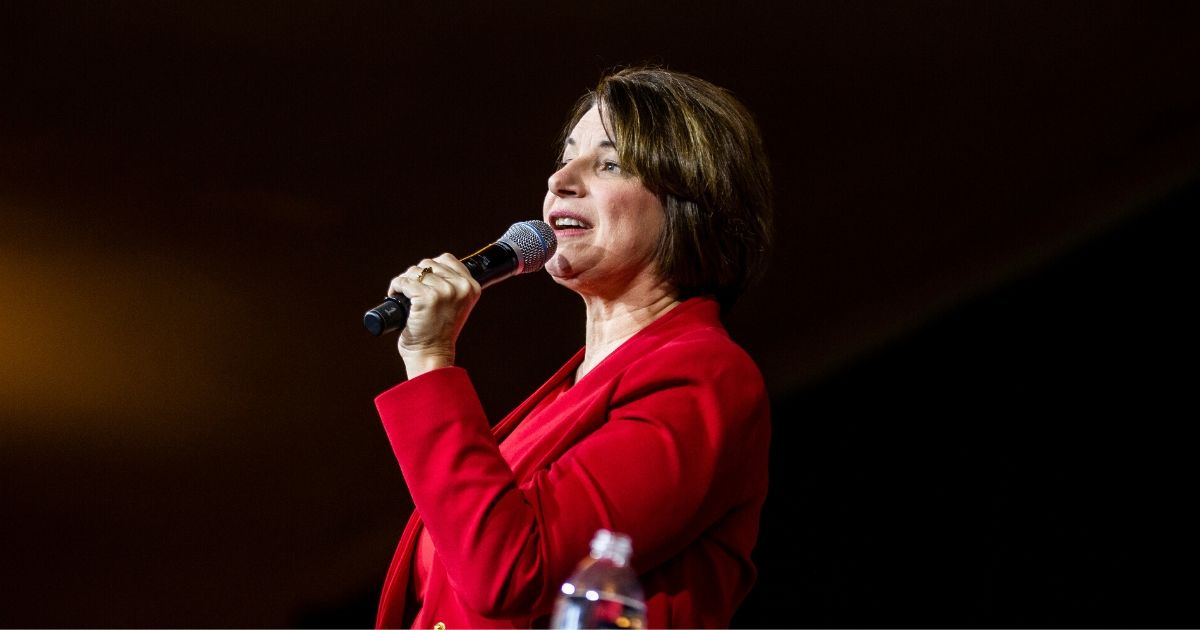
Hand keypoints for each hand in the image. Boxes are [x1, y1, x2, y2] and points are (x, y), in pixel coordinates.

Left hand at [388, 253, 480, 378]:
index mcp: (471, 287)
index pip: (447, 259)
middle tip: (411, 293)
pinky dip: (395, 288)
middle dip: (415, 276)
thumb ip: (452, 286)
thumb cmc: (439, 332)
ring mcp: (444, 292)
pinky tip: (395, 296)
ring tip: (404, 296)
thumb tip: (430, 267)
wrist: (432, 355)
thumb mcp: (455, 305)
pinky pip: (403, 282)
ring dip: (404, 281)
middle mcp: (461, 287)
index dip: (431, 269)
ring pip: (414, 271)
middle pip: (428, 264)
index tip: (423, 283)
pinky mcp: (427, 298)